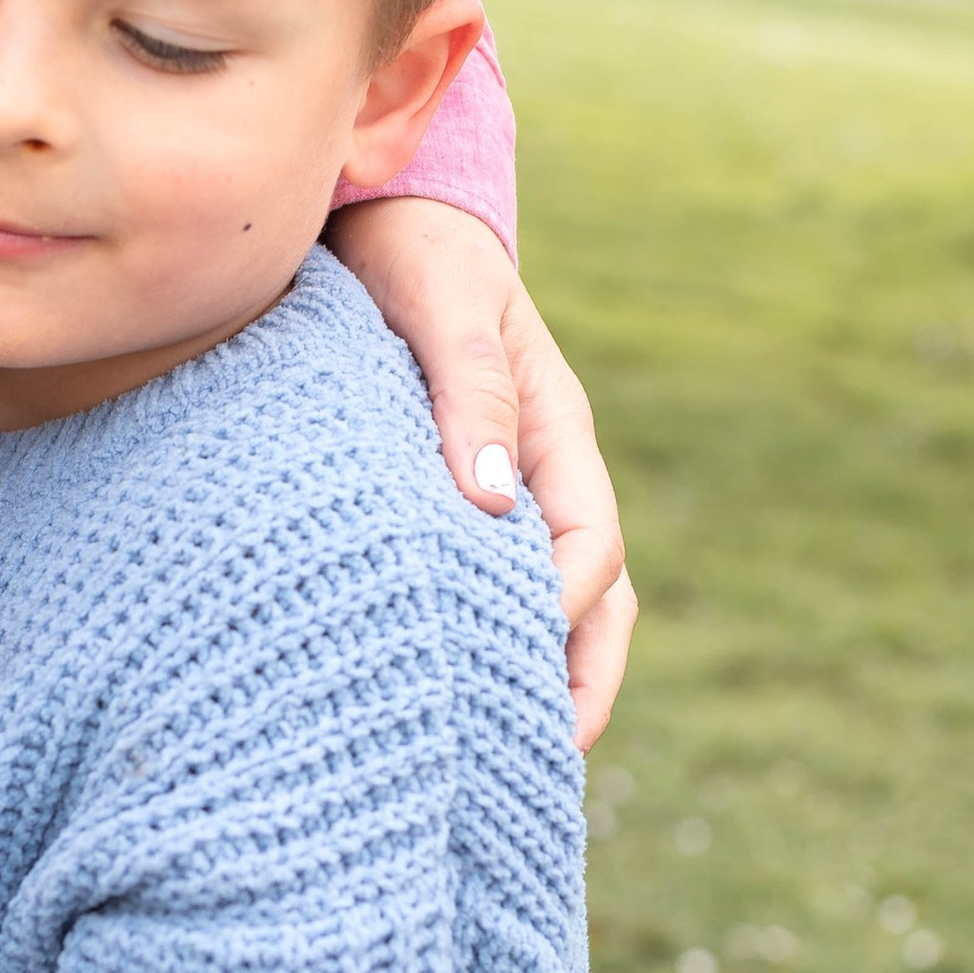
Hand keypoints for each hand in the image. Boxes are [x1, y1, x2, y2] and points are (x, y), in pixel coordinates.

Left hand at [326, 197, 635, 749]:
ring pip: (553, 601)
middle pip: (595, 595)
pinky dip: (487, 642)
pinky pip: (491, 584)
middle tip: (550, 756)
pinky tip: (445, 693)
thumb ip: (467, 388)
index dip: (565, 605)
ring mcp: (506, 491)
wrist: (378, 215)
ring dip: (542, 673)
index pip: (587, 541)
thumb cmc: (410, 252)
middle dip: (582, 675)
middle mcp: (542, 470)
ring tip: (508, 757)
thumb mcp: (440, 301)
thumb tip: (493, 499)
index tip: (521, 657)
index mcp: (556, 429)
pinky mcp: (456, 502)